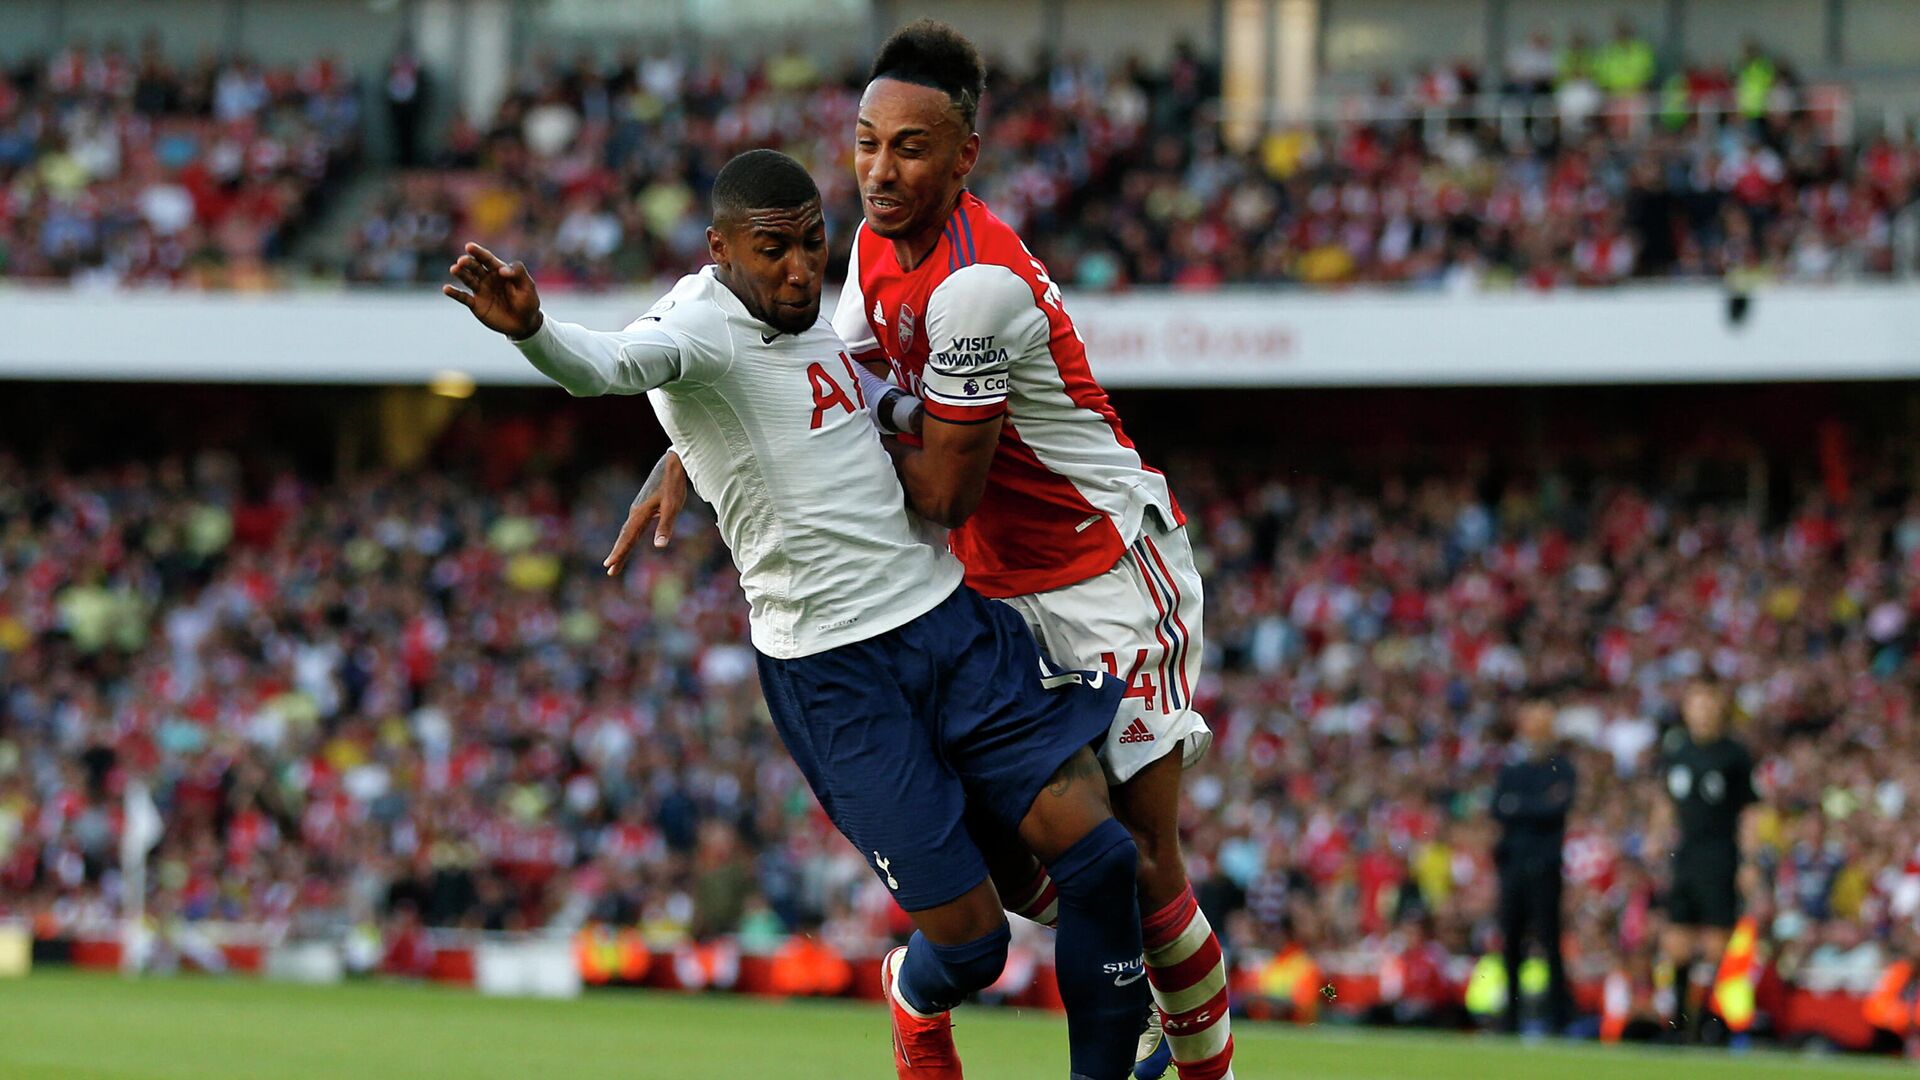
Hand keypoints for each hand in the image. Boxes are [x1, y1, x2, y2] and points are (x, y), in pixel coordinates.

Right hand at [443, 242, 542, 339]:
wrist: (524, 324)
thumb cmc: (528, 302)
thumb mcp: (528, 286)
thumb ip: (518, 273)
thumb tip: (502, 269)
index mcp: (499, 270)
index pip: (487, 259)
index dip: (479, 252)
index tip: (470, 247)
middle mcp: (487, 278)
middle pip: (475, 267)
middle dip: (468, 263)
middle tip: (462, 261)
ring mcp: (480, 291)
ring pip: (468, 279)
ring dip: (460, 274)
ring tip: (454, 269)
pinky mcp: (476, 304)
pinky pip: (463, 297)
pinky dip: (455, 293)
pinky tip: (446, 289)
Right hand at [605, 451, 689, 575]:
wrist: (672, 463)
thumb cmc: (673, 484)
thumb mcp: (673, 505)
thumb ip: (665, 526)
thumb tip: (659, 547)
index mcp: (640, 514)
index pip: (628, 538)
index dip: (619, 552)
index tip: (609, 565)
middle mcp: (636, 512)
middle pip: (625, 537)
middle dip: (618, 554)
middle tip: (610, 571)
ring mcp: (638, 509)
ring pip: (628, 531)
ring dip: (622, 546)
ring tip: (616, 561)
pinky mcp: (643, 506)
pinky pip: (632, 526)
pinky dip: (628, 537)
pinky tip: (630, 540)